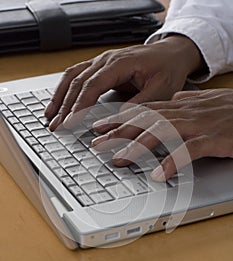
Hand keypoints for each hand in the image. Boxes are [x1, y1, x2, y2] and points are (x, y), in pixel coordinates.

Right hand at [45, 35, 203, 130]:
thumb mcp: (161, 90)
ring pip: (72, 77)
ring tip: (50, 117)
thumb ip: (140, 106)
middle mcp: (106, 60)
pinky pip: (76, 75)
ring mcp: (101, 61)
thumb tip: (118, 121)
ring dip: (60, 97)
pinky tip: (59, 103)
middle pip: (78, 82)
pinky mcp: (100, 67)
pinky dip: (64, 90)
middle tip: (56, 127)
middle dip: (65, 106)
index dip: (80, 105)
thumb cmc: (168, 70)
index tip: (70, 122)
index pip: (93, 85)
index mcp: (120, 63)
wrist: (171, 54)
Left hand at [92, 89, 232, 180]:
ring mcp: (198, 124)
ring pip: (161, 131)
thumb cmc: (230, 110)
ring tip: (119, 158)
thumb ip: (185, 105)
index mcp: (181, 106)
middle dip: (118, 131)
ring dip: (138, 145)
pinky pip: (189, 150)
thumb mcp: (204, 104)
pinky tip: (158, 174)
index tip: (99, 126)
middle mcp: (185, 112)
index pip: (143, 110)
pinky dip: (172, 161)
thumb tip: (169, 105)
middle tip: (97, 143)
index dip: (119, 118)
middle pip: (145, 120)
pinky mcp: (213, 138)